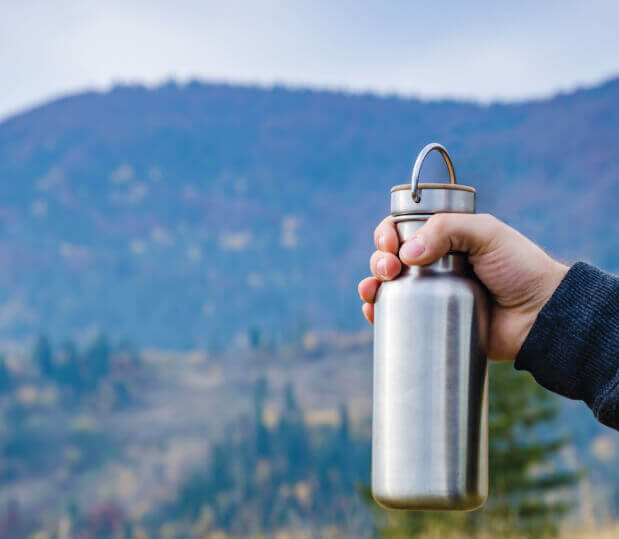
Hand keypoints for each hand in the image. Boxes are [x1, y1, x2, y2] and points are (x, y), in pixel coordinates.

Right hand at [358, 214, 568, 360]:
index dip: (388, 233)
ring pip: (386, 285)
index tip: (390, 244)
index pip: (404, 228)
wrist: (540, 317)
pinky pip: (395, 314)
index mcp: (444, 238)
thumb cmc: (520, 268)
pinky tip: (372, 311)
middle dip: (378, 259)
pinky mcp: (432, 320)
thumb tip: (406, 253)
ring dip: (370, 284)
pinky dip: (377, 311)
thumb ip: (449, 228)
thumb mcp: (488, 233)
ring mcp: (430, 293)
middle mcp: (432, 264)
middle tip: (389, 268)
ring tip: (374, 290)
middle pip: (389, 256)